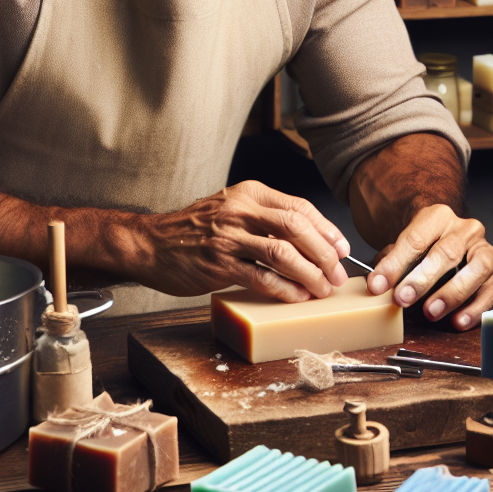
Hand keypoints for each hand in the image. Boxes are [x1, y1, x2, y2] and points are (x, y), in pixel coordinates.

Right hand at [123, 180, 349, 302]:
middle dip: (324, 253)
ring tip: (322, 289)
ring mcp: (228, 237)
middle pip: (297, 227)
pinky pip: (261, 278)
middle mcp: (240, 210)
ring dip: (309, 274)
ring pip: (283, 253)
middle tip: (337, 274)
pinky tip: (297, 298)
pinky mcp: (218, 264)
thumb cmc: (197, 230)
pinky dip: (284, 290)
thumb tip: (310, 240)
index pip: (299, 207)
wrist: (151, 243)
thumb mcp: (232, 209)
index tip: (342, 249)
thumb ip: (265, 218)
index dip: (326, 229)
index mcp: (250, 193)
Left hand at [365, 204, 492, 329]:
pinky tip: (458, 320)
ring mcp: (484, 251)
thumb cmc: (422, 249)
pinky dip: (477, 308)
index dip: (395, 264)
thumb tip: (376, 284)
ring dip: (453, 293)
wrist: (445, 242)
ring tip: (431, 312)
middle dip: (422, 279)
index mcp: (438, 217)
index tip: (378, 285)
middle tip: (403, 299)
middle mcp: (466, 230)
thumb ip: (390, 264)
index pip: (416, 239)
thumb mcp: (401, 249)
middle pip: (447, 252)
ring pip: (477, 269)